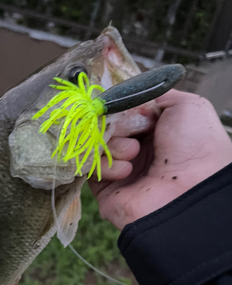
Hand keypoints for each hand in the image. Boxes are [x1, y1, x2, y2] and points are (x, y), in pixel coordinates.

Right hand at [89, 90, 231, 230]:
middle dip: (116, 124)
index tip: (120, 105)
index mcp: (153, 132)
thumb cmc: (195, 146)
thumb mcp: (186, 106)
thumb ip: (156, 94)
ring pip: (96, 145)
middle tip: (133, 131)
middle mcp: (136, 150)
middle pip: (106, 126)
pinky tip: (126, 171)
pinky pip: (90, 168)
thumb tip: (131, 95)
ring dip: (113, 145)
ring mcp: (119, 170)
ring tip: (133, 153)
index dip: (119, 107)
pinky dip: (106, 165)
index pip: (122, 112)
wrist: (191, 190)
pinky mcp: (105, 189)